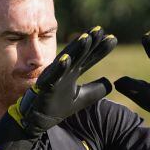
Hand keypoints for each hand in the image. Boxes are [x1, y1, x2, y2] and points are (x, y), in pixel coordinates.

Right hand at [0, 26, 116, 149]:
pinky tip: (66, 59)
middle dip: (90, 42)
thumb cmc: (58, 106)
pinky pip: (53, 75)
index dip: (100, 49)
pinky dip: (59, 67)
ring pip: (67, 60)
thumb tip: (111, 83)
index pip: (89, 58)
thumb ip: (96, 90)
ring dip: (76, 49)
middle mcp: (65, 71)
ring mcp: (55, 77)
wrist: (37, 119)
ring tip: (86, 37)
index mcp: (73, 72)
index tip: (113, 39)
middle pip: (79, 54)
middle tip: (100, 30)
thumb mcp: (82, 98)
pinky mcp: (46, 86)